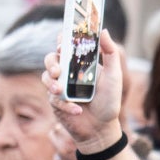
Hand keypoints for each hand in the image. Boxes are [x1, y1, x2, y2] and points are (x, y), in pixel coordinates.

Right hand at [40, 26, 125, 151]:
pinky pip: (53, 99)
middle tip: (58, 69)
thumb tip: (103, 30)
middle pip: (50, 59)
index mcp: (80, 63)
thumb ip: (110, 53)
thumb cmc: (109, 101)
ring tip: (61, 90)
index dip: (61, 40)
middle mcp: (67, 72)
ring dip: (51, 82)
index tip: (63, 42)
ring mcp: (60, 87)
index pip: (66, 45)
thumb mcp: (114, 76)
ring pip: (45, 77)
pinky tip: (77, 110)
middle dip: (51, 62)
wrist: (102, 128)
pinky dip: (65, 105)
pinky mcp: (56, 102)